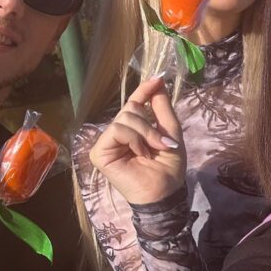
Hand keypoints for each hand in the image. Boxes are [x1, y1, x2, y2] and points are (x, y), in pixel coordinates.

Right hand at [89, 77, 185, 205]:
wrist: (164, 191)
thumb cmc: (169, 167)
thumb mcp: (170, 132)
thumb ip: (162, 107)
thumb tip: (158, 81)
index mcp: (134, 129)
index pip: (135, 103)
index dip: (144, 89)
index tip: (158, 78)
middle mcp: (118, 133)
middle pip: (130, 109)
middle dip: (150, 125)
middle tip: (162, 143)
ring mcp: (107, 142)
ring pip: (124, 118)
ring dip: (145, 133)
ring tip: (152, 151)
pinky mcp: (99, 152)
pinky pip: (117, 130)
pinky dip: (133, 139)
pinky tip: (139, 153)